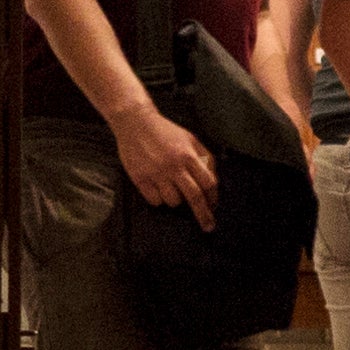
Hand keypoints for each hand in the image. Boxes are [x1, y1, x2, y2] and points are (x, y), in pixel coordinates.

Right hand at [107, 101, 220, 225]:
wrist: (136, 122)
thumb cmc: (165, 131)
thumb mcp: (190, 139)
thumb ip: (204, 158)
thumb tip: (213, 181)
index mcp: (188, 155)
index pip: (208, 183)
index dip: (213, 198)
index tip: (213, 207)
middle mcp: (174, 166)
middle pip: (194, 197)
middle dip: (204, 215)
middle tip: (208, 226)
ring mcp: (156, 173)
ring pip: (173, 202)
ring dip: (176, 200)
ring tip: (171, 187)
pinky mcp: (140, 179)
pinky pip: (155, 201)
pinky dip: (159, 198)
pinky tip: (157, 186)